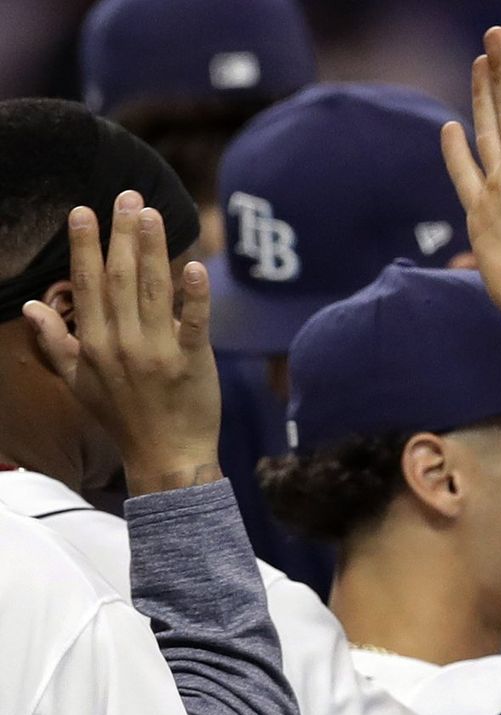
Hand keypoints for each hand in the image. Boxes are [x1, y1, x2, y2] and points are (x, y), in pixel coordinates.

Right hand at [22, 192, 221, 491]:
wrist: (166, 456)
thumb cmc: (122, 418)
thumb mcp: (78, 382)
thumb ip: (56, 341)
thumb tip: (31, 304)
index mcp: (94, 343)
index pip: (88, 284)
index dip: (84, 246)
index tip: (83, 212)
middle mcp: (123, 342)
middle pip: (121, 278)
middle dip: (121, 235)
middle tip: (127, 196)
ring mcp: (158, 352)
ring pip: (154, 291)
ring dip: (152, 249)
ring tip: (150, 214)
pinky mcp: (193, 363)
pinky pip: (194, 323)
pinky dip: (194, 295)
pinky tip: (194, 265)